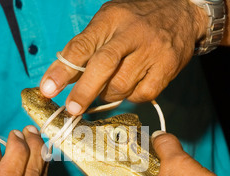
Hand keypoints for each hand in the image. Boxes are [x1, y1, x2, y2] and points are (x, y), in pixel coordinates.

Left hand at [40, 0, 206, 114]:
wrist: (182, 12)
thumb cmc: (135, 21)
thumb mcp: (108, 22)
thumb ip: (85, 47)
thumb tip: (60, 78)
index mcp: (111, 19)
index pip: (82, 46)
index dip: (62, 70)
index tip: (47, 88)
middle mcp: (132, 33)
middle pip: (103, 66)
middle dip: (84, 91)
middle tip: (72, 108)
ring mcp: (152, 52)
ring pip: (121, 86)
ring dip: (107, 95)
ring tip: (106, 88)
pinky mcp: (166, 69)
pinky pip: (141, 95)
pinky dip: (129, 97)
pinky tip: (129, 86)